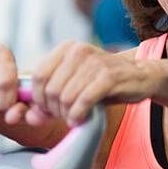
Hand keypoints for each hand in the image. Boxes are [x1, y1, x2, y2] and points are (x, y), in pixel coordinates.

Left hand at [29, 41, 156, 124]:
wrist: (139, 76)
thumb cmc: (101, 84)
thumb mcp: (73, 87)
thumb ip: (49, 102)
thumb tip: (28, 118)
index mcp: (66, 49)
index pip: (38, 75)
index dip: (38, 98)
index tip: (48, 110)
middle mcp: (78, 51)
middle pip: (50, 89)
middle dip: (54, 109)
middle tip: (64, 116)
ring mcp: (94, 62)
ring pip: (66, 97)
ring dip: (67, 114)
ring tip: (74, 118)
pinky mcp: (109, 76)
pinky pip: (84, 100)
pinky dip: (78, 115)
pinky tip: (81, 120)